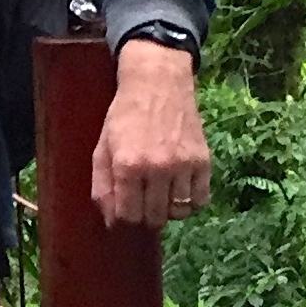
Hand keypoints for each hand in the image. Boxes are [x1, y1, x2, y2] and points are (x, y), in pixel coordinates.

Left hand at [91, 39, 210, 230]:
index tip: (125, 208)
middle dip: (145, 215)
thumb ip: (102, 187)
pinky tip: (180, 191)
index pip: (128, 215)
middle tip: (142, 200)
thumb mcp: (102, 148)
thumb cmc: (124, 116)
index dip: (124, 217)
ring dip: (167, 210)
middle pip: (154, 218)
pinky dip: (190, 203)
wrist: (158, 84)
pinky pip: (200, 201)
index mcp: (127, 165)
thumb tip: (111, 222)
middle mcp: (157, 168)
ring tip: (161, 194)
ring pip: (178, 213)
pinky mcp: (203, 161)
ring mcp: (183, 165)